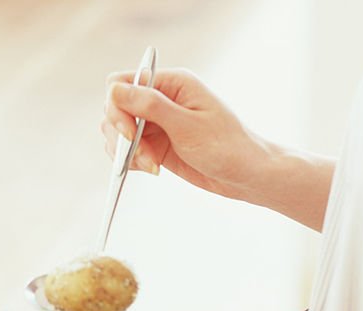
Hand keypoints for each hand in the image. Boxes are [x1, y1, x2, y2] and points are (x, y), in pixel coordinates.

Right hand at [102, 68, 271, 200]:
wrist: (247, 175)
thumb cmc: (227, 147)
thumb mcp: (187, 126)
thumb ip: (150, 106)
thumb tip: (114, 90)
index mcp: (172, 83)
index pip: (122, 83)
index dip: (118, 107)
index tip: (130, 133)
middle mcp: (161, 99)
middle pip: (115, 108)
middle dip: (122, 135)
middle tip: (145, 157)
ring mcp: (157, 123)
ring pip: (118, 131)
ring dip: (127, 151)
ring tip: (152, 166)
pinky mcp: (157, 144)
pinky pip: (128, 148)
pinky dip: (132, 160)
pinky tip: (152, 169)